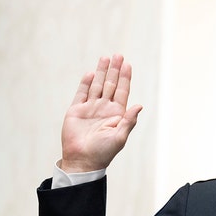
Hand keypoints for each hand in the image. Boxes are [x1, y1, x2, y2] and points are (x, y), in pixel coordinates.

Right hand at [60, 54, 142, 172]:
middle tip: (118, 55)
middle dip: (114, 70)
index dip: (125, 78)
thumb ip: (129, 121)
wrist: (82, 161)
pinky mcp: (76, 111)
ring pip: (96, 86)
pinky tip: (91, 73)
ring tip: (105, 58)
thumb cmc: (103, 152)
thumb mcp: (120, 137)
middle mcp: (104, 108)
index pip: (122, 91)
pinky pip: (82, 93)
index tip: (128, 64)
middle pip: (111, 84)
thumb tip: (139, 105)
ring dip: (101, 72)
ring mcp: (90, 108)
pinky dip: (86, 83)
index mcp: (117, 114)